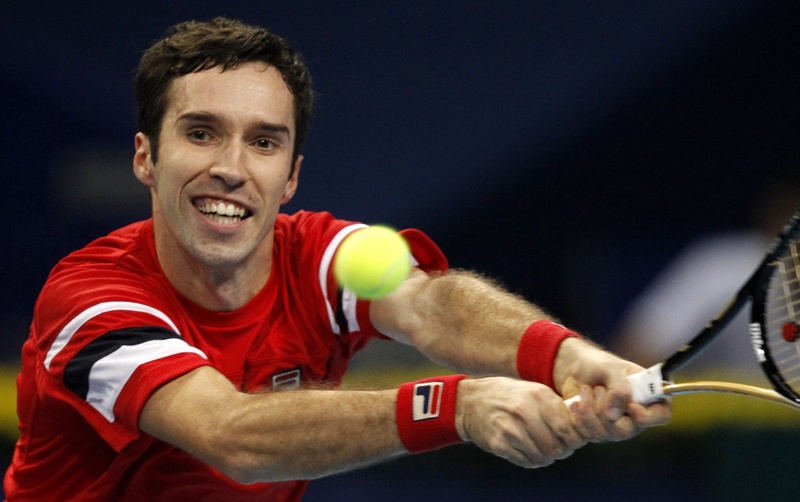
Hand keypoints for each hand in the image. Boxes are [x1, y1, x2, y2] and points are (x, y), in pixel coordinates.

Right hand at [454, 377, 586, 468]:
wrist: (471, 401)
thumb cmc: (508, 397)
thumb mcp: (533, 391)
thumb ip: (556, 407)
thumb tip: (581, 428)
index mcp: (539, 396)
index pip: (568, 428)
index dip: (574, 439)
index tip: (571, 440)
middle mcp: (525, 411)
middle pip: (556, 447)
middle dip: (560, 451)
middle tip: (557, 448)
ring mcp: (510, 428)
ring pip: (542, 457)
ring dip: (545, 457)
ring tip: (540, 449)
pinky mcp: (498, 443)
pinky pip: (525, 462)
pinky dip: (530, 460)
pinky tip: (526, 450)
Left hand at [553, 338, 670, 440]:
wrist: (573, 369)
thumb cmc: (597, 364)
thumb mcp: (609, 367)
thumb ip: (618, 388)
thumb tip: (614, 415)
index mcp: (648, 396)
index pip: (661, 415)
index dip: (648, 416)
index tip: (630, 406)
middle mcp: (636, 415)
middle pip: (627, 430)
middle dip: (605, 409)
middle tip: (598, 388)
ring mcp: (617, 426)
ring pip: (606, 434)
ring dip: (590, 410)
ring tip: (586, 389)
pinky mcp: (598, 431)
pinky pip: (590, 435)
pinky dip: (579, 418)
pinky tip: (575, 403)